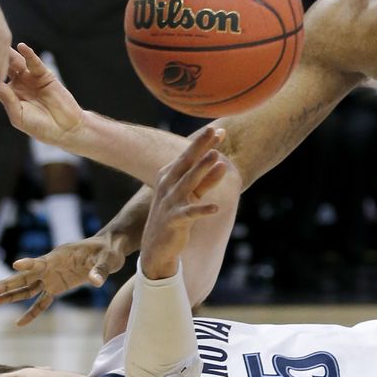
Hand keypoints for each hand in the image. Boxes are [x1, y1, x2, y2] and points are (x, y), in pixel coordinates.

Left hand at [0, 42, 83, 147]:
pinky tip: (22, 47)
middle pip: (3, 68)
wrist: (65, 129)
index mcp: (9, 95)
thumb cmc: (40, 127)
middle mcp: (18, 84)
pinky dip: (29, 54)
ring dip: (9, 53)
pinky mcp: (44, 75)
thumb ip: (6, 99)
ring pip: (17, 62)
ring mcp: (31, 78)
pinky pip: (35, 63)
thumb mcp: (18, 115)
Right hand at [0, 234, 129, 325]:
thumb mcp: (107, 260)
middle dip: (6, 285)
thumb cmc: (107, 252)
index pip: (41, 262)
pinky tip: (19, 323)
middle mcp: (50, 267)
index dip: (29, 264)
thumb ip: (100, 270)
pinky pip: (42, 301)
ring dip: (10, 296)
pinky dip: (32, 312)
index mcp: (59, 256)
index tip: (16, 265)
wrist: (108, 250)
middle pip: (25, 278)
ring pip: (27, 289)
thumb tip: (96, 281)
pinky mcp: (57, 287)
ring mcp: (51, 277)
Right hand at [140, 126, 228, 279]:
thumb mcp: (191, 194)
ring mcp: (171, 202)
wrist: (156, 247)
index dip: (203, 142)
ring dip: (203, 171)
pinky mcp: (175, 221)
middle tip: (213, 130)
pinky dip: (202, 210)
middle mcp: (168, 186)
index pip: (189, 156)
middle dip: (200, 146)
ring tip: (218, 159)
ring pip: (189, 183)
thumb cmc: (175, 214)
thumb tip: (219, 156)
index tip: (219, 129)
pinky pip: (191, 214)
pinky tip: (215, 207)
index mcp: (170, 176)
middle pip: (187, 162)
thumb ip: (206, 177)